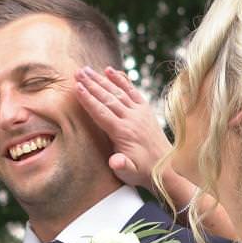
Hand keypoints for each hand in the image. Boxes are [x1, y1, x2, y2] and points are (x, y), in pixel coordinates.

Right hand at [75, 66, 170, 188]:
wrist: (165, 168)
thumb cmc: (142, 171)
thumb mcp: (130, 173)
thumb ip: (122, 165)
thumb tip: (115, 162)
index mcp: (123, 133)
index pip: (101, 113)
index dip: (88, 100)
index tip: (76, 87)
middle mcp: (131, 119)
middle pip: (107, 98)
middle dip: (91, 84)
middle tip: (77, 72)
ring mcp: (139, 113)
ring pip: (117, 92)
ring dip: (101, 79)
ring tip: (87, 70)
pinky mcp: (145, 110)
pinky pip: (131, 91)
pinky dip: (120, 79)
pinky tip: (110, 70)